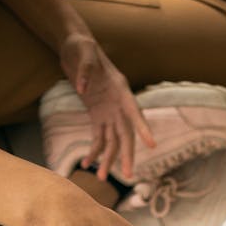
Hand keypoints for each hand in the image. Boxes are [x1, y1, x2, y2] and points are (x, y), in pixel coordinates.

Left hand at [59, 33, 155, 181]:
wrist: (74, 48)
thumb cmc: (81, 46)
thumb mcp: (83, 51)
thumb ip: (85, 69)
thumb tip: (82, 89)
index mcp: (120, 90)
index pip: (134, 112)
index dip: (143, 128)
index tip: (151, 144)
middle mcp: (118, 105)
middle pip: (126, 134)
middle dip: (126, 155)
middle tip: (128, 175)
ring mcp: (108, 113)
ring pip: (112, 141)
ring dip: (108, 160)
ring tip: (101, 178)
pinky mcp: (96, 116)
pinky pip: (98, 138)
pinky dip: (94, 151)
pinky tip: (87, 164)